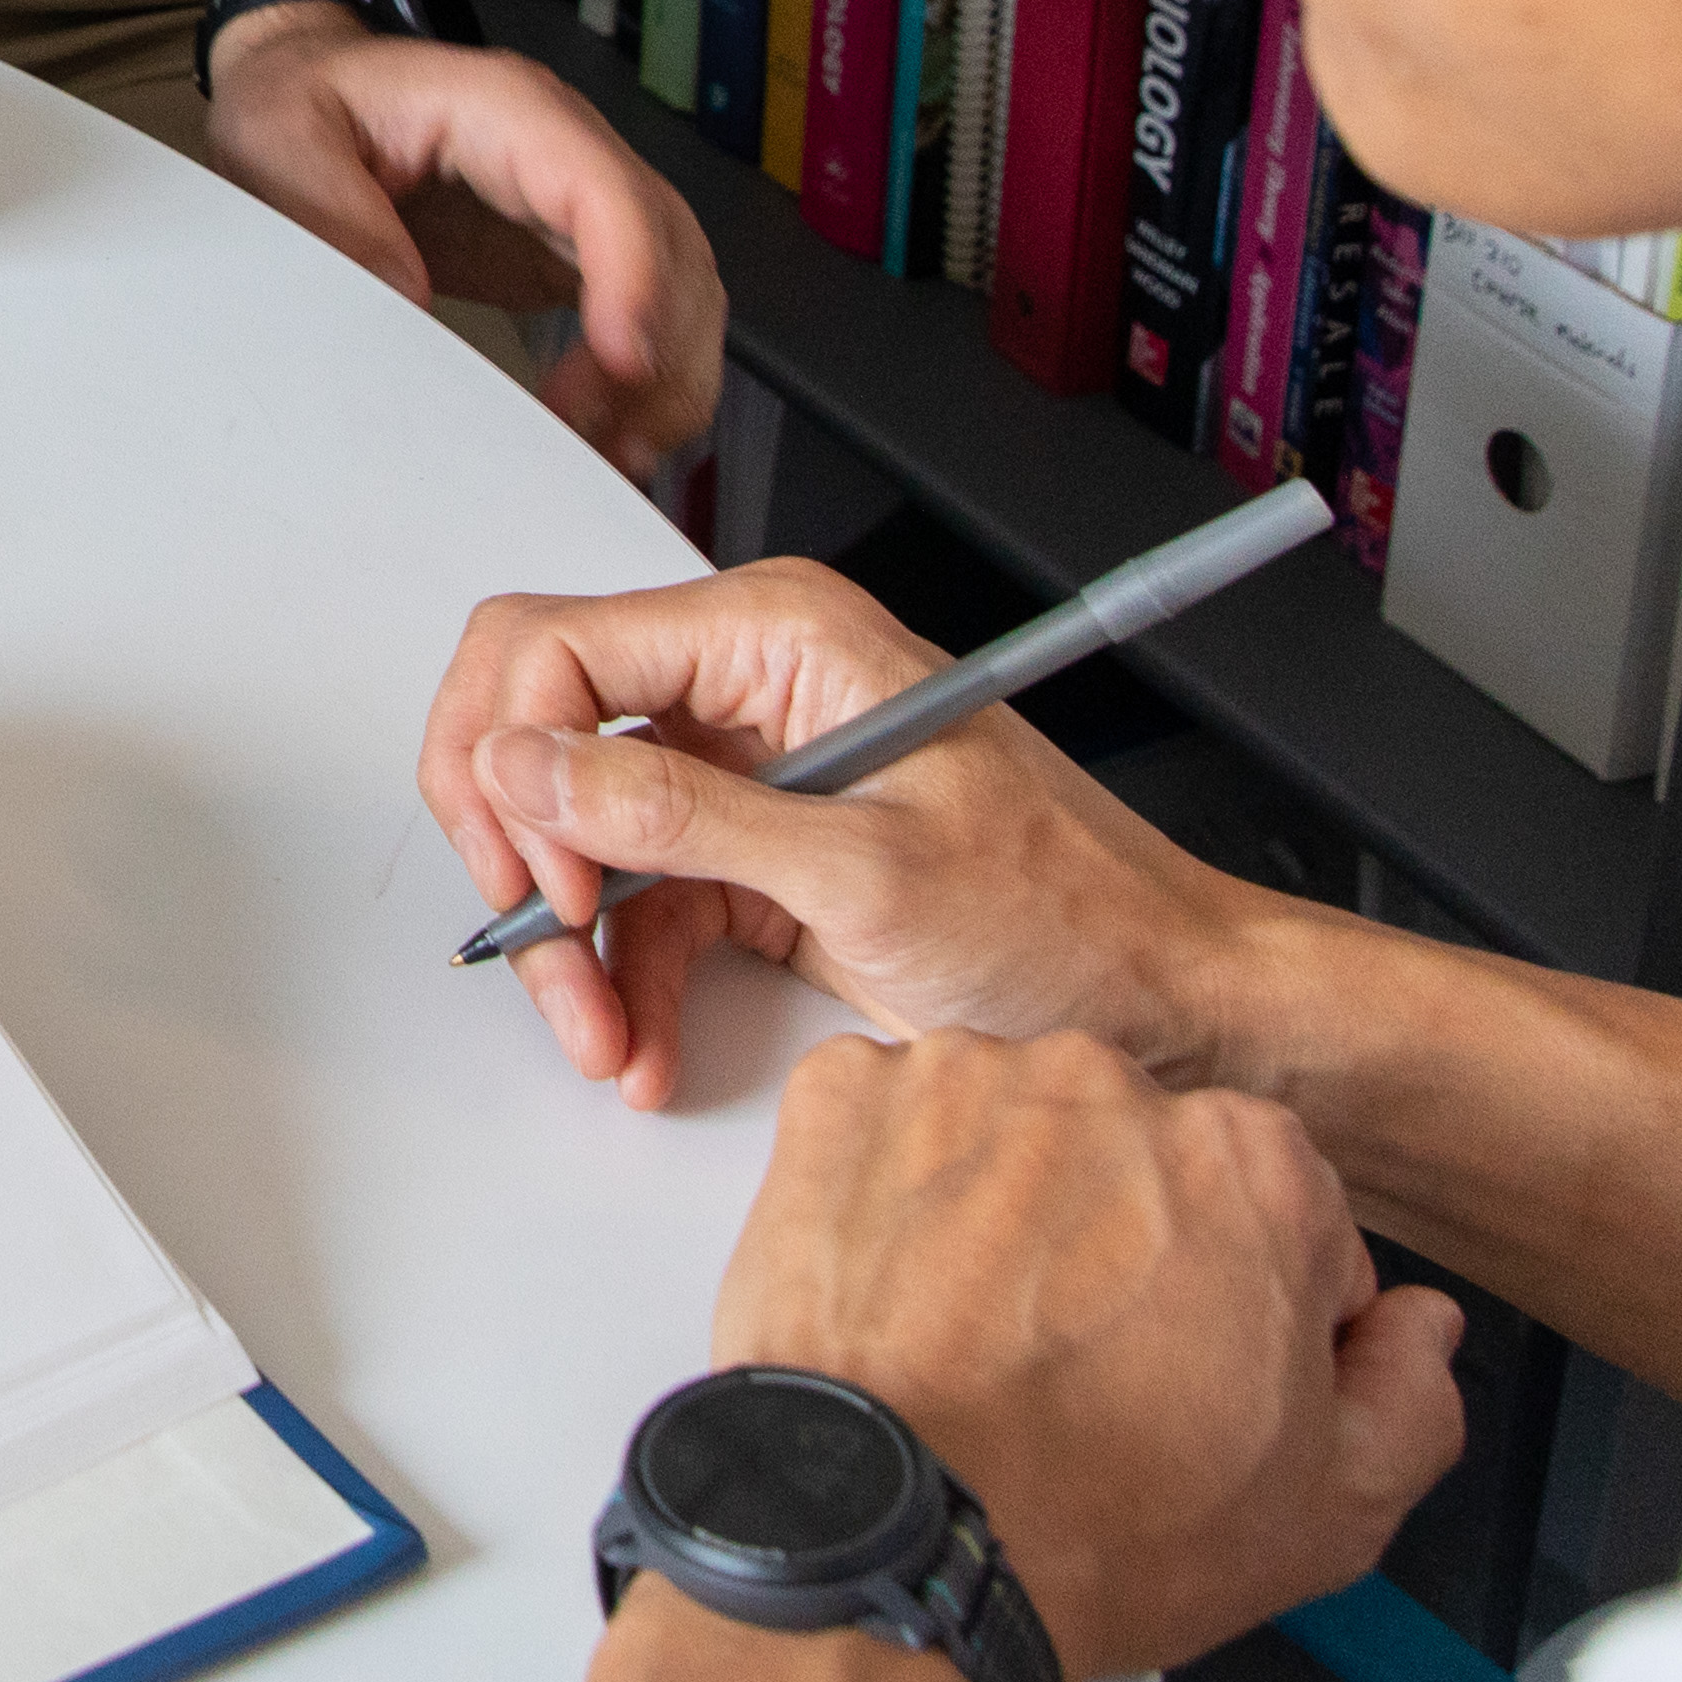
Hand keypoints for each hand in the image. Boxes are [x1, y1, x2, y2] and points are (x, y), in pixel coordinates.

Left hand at [202, 10, 723, 467]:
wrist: (307, 85)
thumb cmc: (300, 99)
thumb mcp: (280, 137)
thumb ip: (336, 213)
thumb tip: (406, 297)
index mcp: (503, 108)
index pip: (603, 190)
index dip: (633, 276)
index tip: (622, 361)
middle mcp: (561, 149)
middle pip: (668, 245)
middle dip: (659, 350)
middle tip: (608, 439)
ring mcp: (570, 202)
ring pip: (675, 284)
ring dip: (664, 376)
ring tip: (616, 454)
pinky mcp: (562, 251)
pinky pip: (637, 311)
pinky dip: (641, 379)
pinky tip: (613, 435)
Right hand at [418, 555, 1272, 1110]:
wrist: (1164, 1006)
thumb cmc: (1068, 914)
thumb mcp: (866, 868)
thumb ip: (682, 815)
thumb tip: (530, 767)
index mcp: (775, 636)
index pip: (554, 648)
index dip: (517, 760)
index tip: (547, 874)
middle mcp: (743, 690)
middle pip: (538, 734)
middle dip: (520, 850)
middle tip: (540, 942)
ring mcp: (741, 779)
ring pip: (575, 838)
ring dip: (570, 946)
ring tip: (602, 1036)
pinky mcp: (749, 862)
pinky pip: (636, 910)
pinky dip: (624, 983)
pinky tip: (643, 1045)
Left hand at [708, 1028, 1467, 1681]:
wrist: (904, 1544)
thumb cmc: (1091, 1527)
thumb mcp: (1333, 1509)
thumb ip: (1411, 1394)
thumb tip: (1415, 1334)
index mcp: (1253, 1166)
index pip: (1278, 1206)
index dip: (1245, 1298)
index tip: (1197, 1356)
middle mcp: (1111, 1091)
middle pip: (1135, 1152)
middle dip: (1123, 1235)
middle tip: (1080, 1356)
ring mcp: (966, 1083)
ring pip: (1009, 1130)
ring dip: (1002, 1206)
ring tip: (981, 1333)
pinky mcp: (843, 1101)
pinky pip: (882, 1120)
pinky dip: (886, 1188)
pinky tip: (905, 1291)